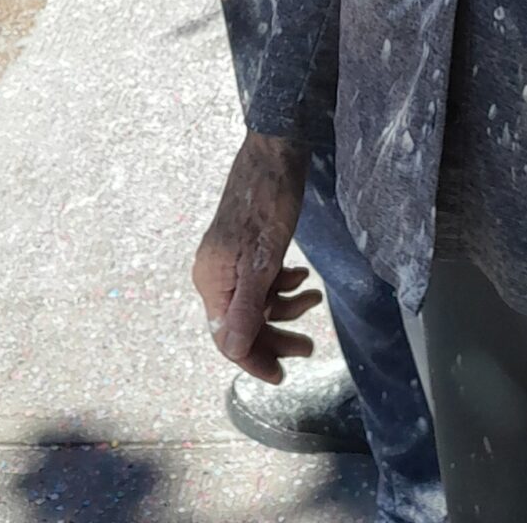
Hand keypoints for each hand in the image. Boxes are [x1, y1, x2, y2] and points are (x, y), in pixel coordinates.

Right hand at [193, 132, 316, 379]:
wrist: (275, 151)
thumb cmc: (268, 202)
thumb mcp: (262, 260)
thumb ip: (247, 307)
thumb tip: (234, 351)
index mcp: (212, 281)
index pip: (228, 338)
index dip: (255, 359)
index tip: (282, 376)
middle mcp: (216, 274)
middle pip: (243, 323)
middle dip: (276, 335)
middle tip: (309, 347)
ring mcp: (231, 260)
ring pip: (257, 302)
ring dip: (286, 306)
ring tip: (315, 296)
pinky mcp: (247, 247)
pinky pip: (262, 280)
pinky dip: (283, 284)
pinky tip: (302, 275)